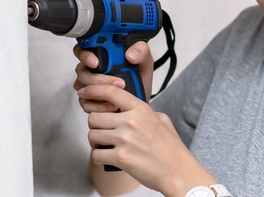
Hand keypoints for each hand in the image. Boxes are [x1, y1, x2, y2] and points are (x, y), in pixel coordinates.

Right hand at [73, 41, 153, 112]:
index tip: (95, 62)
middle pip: (82, 71)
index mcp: (100, 56)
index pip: (83, 50)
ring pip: (84, 88)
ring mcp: (87, 87)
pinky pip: (87, 104)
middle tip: (118, 82)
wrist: (138, 105)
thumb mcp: (144, 63)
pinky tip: (113, 105)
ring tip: (120, 94)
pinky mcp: (88, 102)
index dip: (85, 55)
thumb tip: (130, 54)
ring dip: (102, 93)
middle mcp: (90, 71)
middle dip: (99, 78)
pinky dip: (101, 106)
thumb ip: (141, 51)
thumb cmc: (138, 82)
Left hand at [79, 85, 213, 194]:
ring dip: (96, 142)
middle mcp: (131, 121)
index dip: (93, 90)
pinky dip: (99, 158)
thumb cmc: (171, 149)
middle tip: (104, 132)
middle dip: (96, 125)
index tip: (85, 92)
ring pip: (92, 135)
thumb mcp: (161, 120)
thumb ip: (142, 111)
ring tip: (107, 146)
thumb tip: (127, 107)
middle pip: (94, 117)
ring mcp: (125, 139)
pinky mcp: (120, 158)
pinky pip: (96, 154)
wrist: (178, 173)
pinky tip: (108, 158)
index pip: (111, 92)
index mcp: (141, 109)